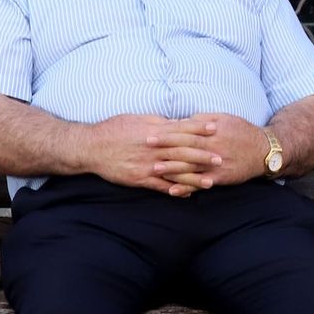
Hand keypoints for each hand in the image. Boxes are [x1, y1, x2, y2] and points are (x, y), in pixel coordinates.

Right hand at [85, 114, 221, 196]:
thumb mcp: (136, 119)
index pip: (181, 128)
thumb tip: (175, 122)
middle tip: (221, 158)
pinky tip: (188, 194)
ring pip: (175, 171)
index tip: (215, 128)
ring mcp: (147, 165)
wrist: (91, 147)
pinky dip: (175, 190)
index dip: (199, 128)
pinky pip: (161, 186)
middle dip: (203, 155)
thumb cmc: (113, 129)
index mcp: (153, 131)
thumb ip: (157, 122)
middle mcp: (152, 148)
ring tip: (211, 182)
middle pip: (182, 151)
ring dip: (194, 177)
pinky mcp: (140, 179)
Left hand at [158, 112, 269, 189]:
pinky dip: (186, 188)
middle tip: (145, 149)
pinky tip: (173, 191)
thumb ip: (203, 119)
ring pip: (190, 167)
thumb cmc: (242, 131)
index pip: (185, 132)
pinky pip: (200, 184)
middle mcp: (212, 148)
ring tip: (154, 170)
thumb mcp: (224, 118)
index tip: (151, 134)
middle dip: (164, 149)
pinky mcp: (220, 178)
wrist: (264, 150)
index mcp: (211, 132)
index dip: (167, 133)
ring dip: (171, 169)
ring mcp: (216, 164)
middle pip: (184, 148)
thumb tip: (184, 120)